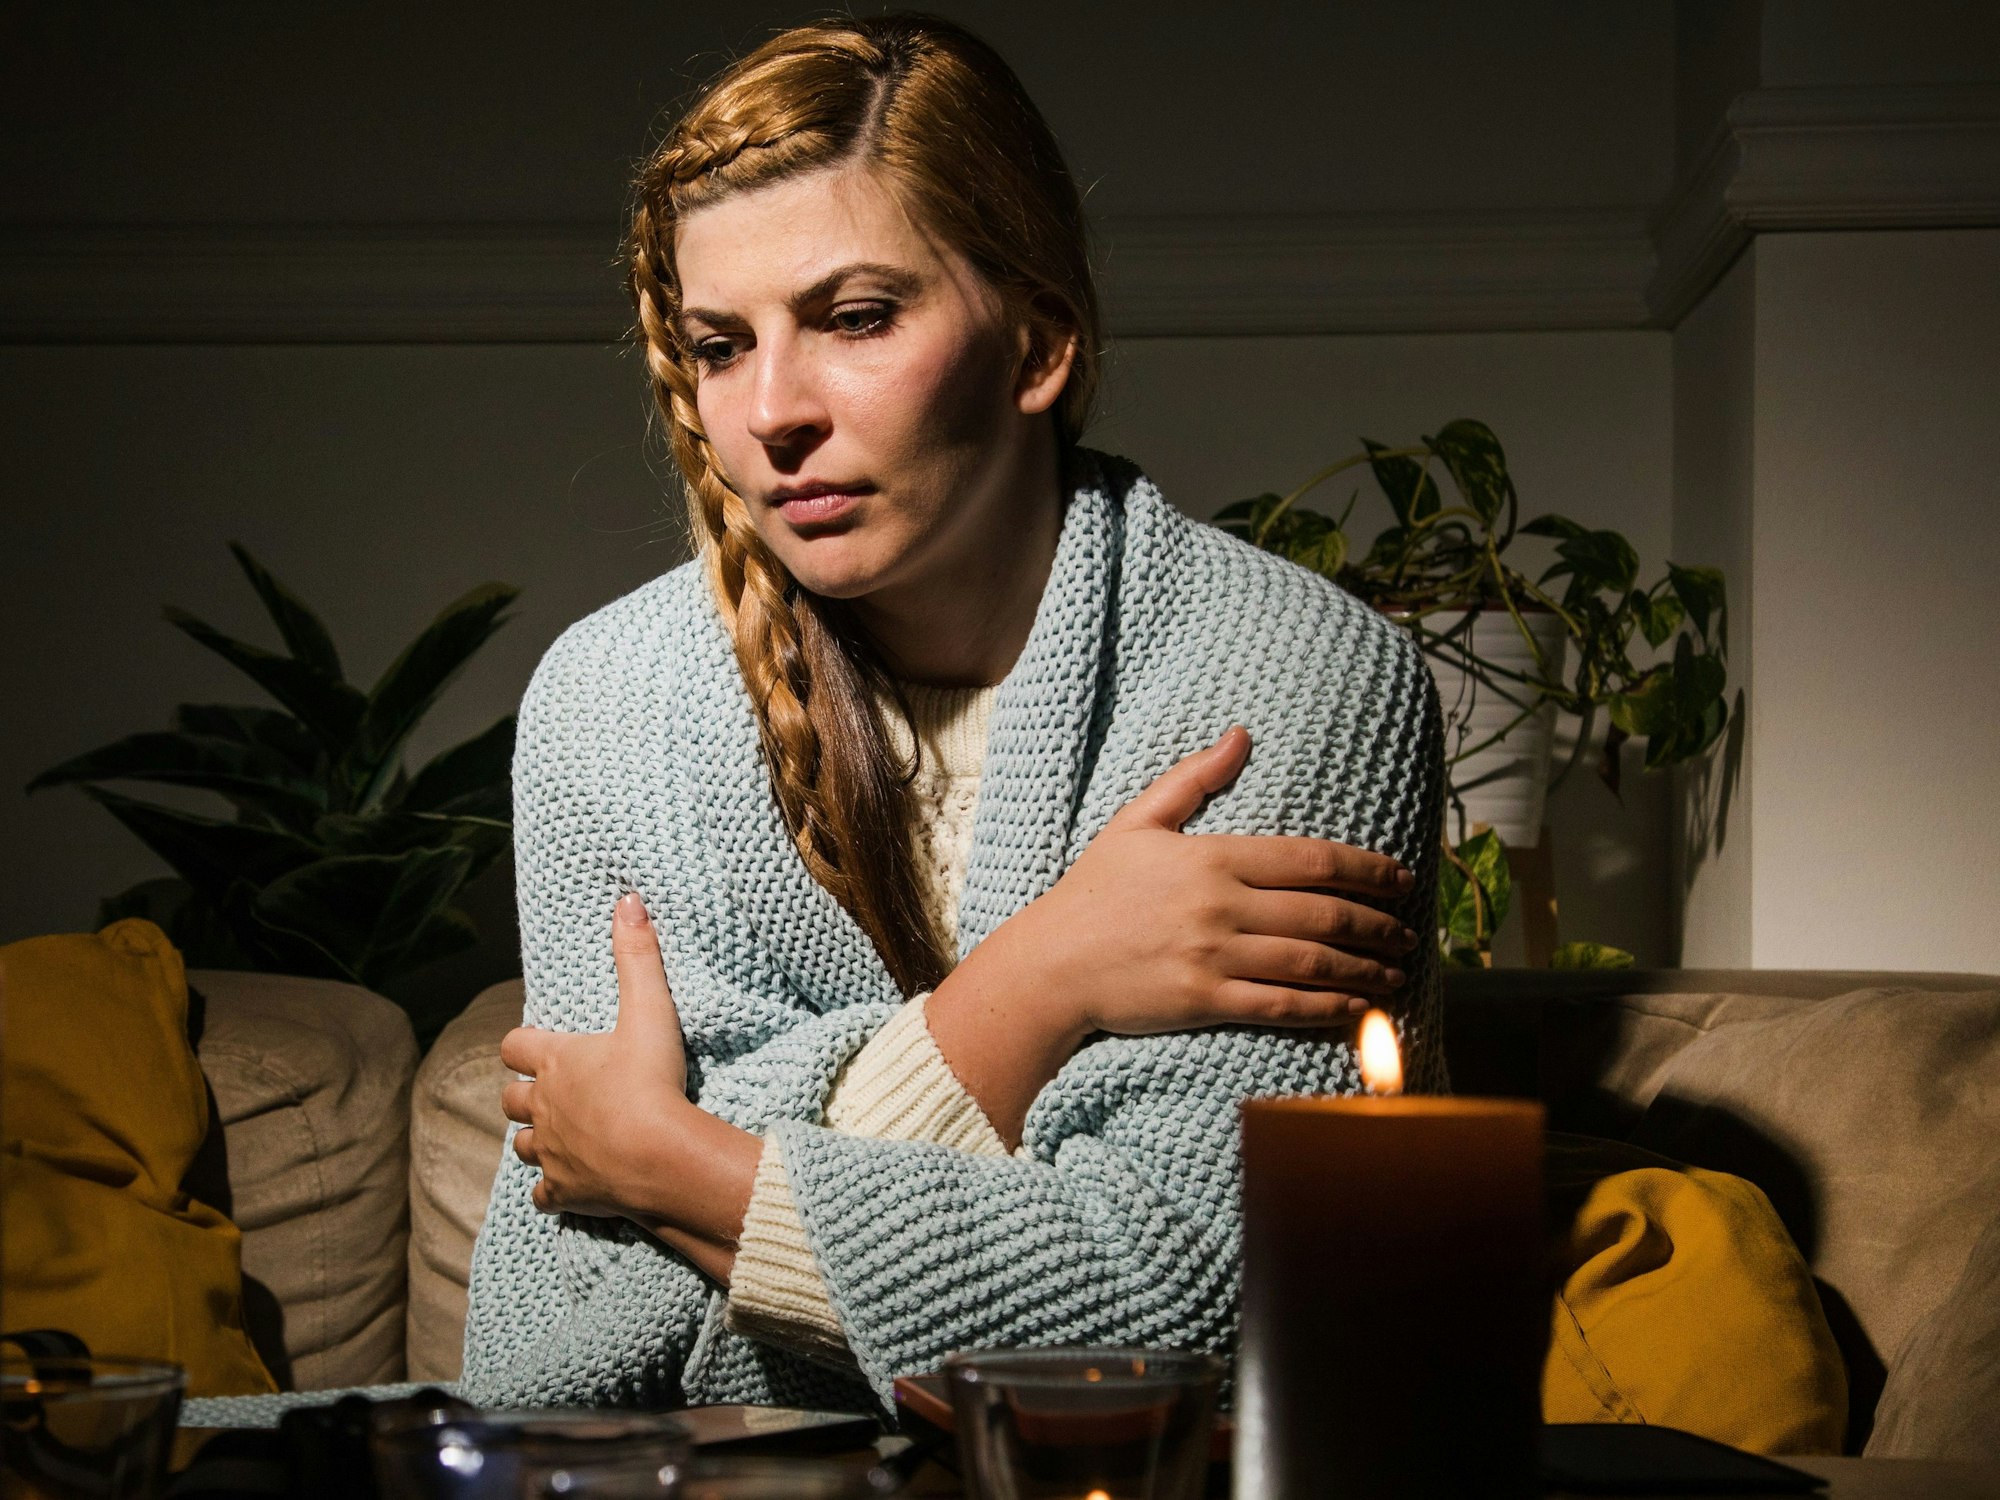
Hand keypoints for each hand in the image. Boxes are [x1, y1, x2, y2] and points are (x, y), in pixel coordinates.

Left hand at [500, 892, 689, 1217]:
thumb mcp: (649, 1010)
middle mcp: (543, 1107)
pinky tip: (570, 1185)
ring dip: (537, 1140)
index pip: (514, 1046)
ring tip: (561, 1136)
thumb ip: (637, 955)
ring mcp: (551, 1153)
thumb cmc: (651, 1080)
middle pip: (511, 1100)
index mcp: (556, 1062)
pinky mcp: (565, 1192)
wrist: (657, 1155)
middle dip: (525, 1095)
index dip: (522, 1045)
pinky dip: (552, 1190)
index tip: (538, 1047)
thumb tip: (627, 898)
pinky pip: (544, 1195)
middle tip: (553, 1092)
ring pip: (523, 1147)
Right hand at [927, 727, 1417, 1145]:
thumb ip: (1193, 778)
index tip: (1400, 879)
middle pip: (1322, 914)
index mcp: (1212, 857)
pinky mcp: (1204, 1001)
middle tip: (1408, 933)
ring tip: (1395, 973)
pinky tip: (1355, 1007)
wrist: (1051, 963)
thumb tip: (1241, 735)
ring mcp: (1213, 956)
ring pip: (1311, 963)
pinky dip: (1326, 1007)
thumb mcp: (1137, 822)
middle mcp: (1220, 906)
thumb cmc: (1094, 892)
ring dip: (1364, 969)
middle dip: (1377, 925)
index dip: (1366, 870)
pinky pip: (1280, 1005)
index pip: (1310, 861)